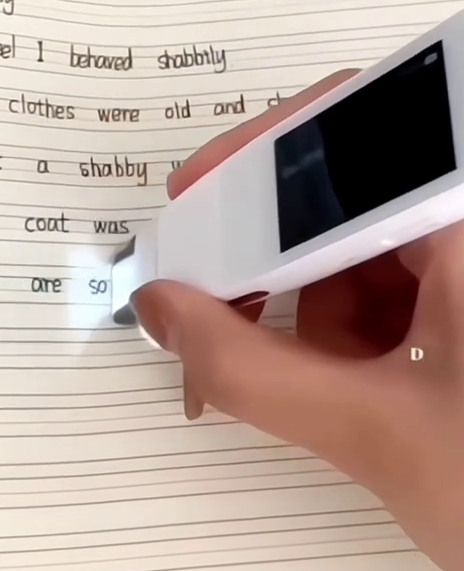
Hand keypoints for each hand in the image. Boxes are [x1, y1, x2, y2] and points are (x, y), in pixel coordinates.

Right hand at [133, 72, 463, 570]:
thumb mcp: (375, 434)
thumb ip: (249, 370)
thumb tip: (165, 310)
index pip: (349, 135)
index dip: (256, 160)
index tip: (193, 201)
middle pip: (354, 190)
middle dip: (289, 261)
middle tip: (239, 308)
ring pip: (376, 238)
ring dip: (328, 302)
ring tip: (340, 381)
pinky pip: (406, 274)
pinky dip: (365, 319)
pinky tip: (370, 379)